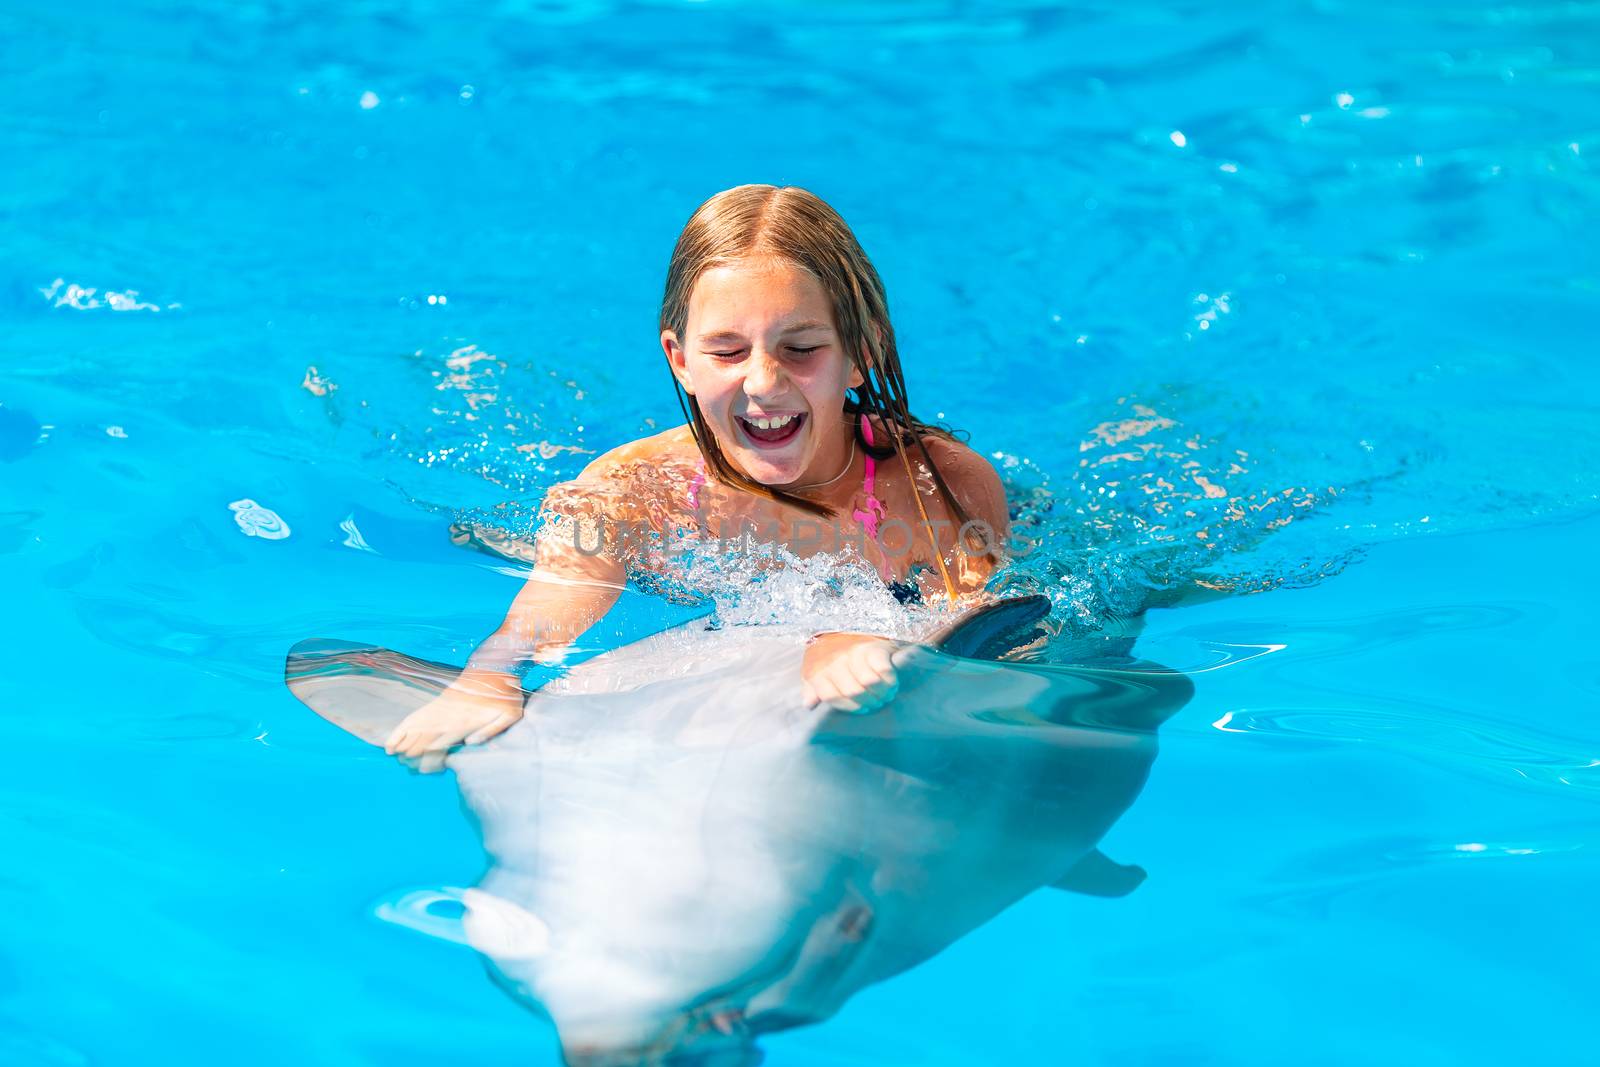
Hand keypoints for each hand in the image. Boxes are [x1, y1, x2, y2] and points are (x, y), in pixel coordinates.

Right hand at [384, 676, 523, 773]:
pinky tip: (392, 741)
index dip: (429, 758)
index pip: (439, 743)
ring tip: (393, 754)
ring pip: (415, 729)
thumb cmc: (504, 696)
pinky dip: (402, 729)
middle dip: (413, 754)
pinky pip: (414, 717)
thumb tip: (471, 742)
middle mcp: (448, 716)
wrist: (493, 669)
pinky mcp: (436, 705)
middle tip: (407, 765)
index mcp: (464, 722)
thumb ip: (492, 729)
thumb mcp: (509, 714)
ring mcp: (439, 710)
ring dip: (403, 742)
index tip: (423, 768)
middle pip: (423, 739)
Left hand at [801, 632, 918, 713]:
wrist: (851, 624)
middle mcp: (836, 661)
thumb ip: (812, 689)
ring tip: (886, 695)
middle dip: (869, 702)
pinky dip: (889, 680)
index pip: (831, 696)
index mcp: (820, 669)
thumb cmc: (831, 652)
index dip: (849, 706)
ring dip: (882, 693)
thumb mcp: (814, 668)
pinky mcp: (874, 648)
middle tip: (877, 702)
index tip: (861, 708)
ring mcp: (855, 653)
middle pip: (854, 691)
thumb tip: (809, 705)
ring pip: (869, 682)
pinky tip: (891, 682)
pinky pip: (883, 669)